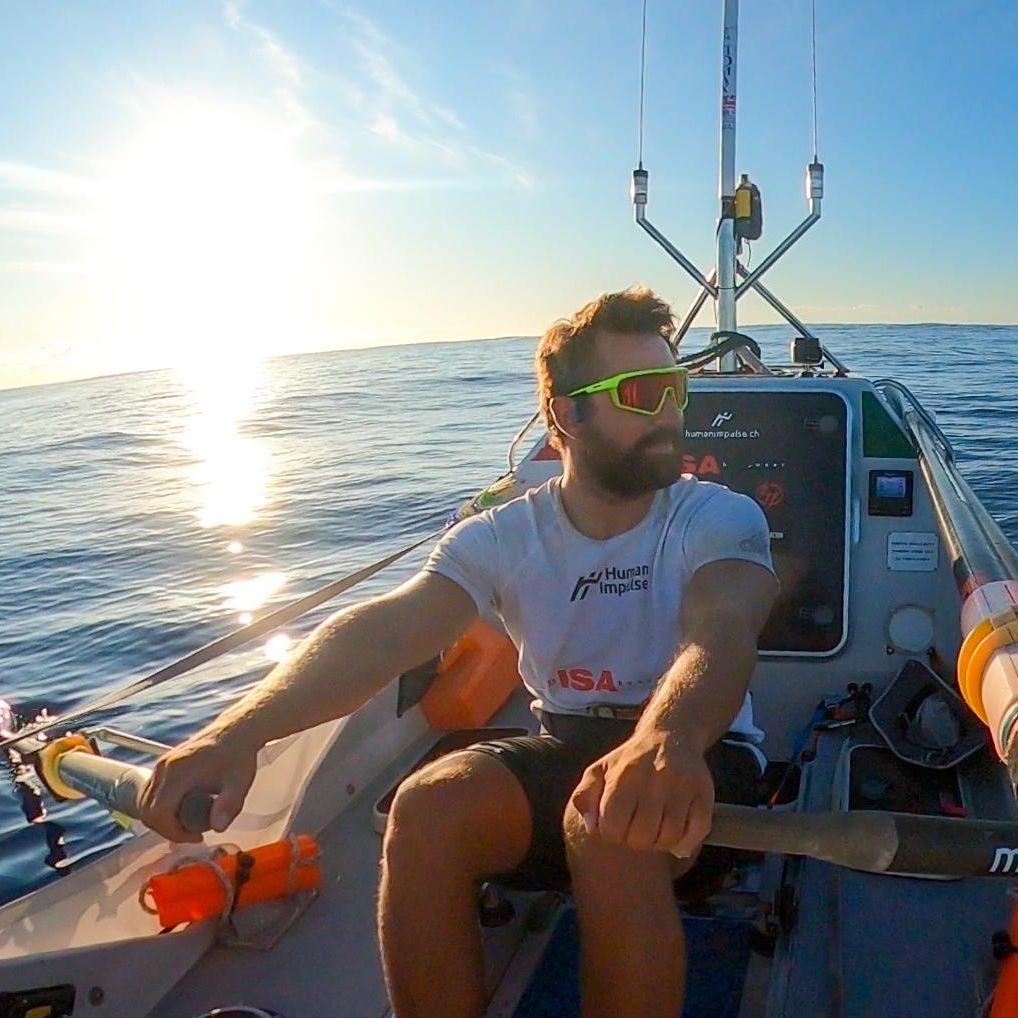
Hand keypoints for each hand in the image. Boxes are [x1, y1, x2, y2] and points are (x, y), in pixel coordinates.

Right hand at [140, 734, 257, 842]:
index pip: (158, 813)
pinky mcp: (162, 765)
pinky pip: (151, 795)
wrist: (236, 731)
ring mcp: (160, 765)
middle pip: (147, 812)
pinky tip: (185, 810)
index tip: (197, 836)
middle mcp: (163, 768)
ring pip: (146, 804)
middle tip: (195, 832)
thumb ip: (229, 805)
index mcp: (178, 772)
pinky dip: (162, 808)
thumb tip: (218, 828)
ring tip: (192, 821)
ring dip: (165, 820)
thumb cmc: (238, 756)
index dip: (174, 833)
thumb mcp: (240, 782)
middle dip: (169, 829)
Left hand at [570, 728, 713, 855]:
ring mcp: (681, 786)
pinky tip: (677, 829)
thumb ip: (584, 797)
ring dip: (661, 841)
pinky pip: (697, 832)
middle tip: (638, 827)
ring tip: (656, 827)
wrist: (670, 735)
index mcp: (623, 776)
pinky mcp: (704, 792)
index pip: (612, 828)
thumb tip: (591, 828)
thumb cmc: (630, 761)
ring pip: (669, 838)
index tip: (618, 824)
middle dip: (636, 840)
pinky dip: (686, 839)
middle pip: (641, 838)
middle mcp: (653, 779)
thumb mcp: (599, 770)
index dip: (612, 833)